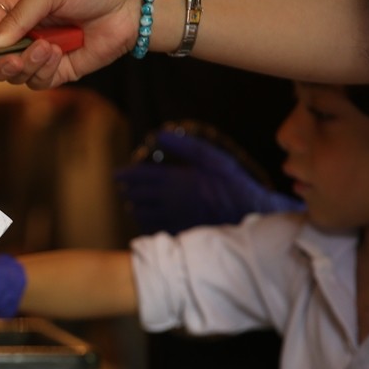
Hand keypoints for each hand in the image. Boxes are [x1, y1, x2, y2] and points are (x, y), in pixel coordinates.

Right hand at [0, 0, 146, 89]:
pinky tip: (58, 53)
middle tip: (13, 59)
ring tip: (46, 49)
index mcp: (17, 2)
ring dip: (26, 65)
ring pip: (16, 74)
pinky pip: (40, 80)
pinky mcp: (62, 68)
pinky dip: (43, 71)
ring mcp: (44, 50)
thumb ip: (16, 18)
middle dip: (1, 63)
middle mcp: (27, 29)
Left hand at [114, 129, 302, 234]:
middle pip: (138, 196)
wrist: (251, 215)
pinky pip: (155, 231)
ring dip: (135, 209)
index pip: (141, 176)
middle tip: (123, 189)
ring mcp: (174, 219)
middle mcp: (170, 201)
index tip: (116, 174)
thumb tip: (160, 134)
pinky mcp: (180, 234)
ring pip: (142, 215)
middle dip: (128, 191)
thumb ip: (185, 146)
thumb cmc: (233, 185)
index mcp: (176, 180)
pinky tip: (147, 223)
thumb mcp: (213, 159)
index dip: (126, 175)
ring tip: (132, 205)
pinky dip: (146, 225)